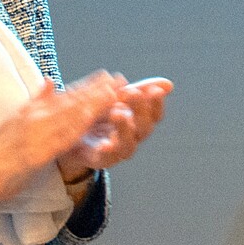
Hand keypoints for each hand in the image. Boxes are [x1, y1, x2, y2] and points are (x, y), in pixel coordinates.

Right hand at [0, 72, 123, 205]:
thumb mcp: (17, 119)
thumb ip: (37, 100)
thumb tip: (49, 81)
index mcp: (35, 111)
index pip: (66, 95)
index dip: (88, 85)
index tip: (106, 76)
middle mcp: (38, 117)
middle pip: (73, 101)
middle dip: (97, 90)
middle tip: (119, 79)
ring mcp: (38, 133)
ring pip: (71, 116)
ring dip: (93, 104)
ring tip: (113, 93)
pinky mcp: (38, 151)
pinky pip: (61, 137)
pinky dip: (77, 126)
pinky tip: (91, 119)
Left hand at [57, 76, 172, 183]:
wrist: (74, 133)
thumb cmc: (102, 115)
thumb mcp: (119, 98)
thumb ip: (140, 90)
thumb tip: (169, 84)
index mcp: (139, 122)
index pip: (155, 114)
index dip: (156, 103)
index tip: (154, 90)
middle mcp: (133, 138)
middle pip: (144, 128)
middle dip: (140, 110)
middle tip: (131, 93)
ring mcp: (118, 150)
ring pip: (129, 145)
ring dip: (125, 128)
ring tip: (117, 112)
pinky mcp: (101, 159)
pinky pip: (107, 158)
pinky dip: (107, 151)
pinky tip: (105, 144)